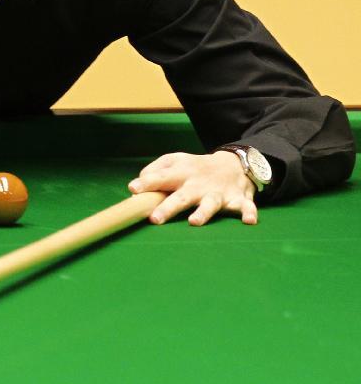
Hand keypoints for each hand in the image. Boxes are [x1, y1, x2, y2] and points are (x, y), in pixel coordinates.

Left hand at [128, 151, 257, 225]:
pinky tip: (249, 221)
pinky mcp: (238, 199)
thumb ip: (154, 171)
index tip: (134, 190)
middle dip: (168, 207)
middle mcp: (198, 184)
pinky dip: (249, 213)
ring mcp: (218, 193)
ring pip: (210, 204)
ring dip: (203, 213)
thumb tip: (135, 187)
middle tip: (155, 218)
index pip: (161, 178)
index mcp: (181, 174)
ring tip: (194, 222)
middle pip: (182, 197)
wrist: (234, 163)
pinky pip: (245, 207)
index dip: (147, 183)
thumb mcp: (174, 161)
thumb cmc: (195, 167)